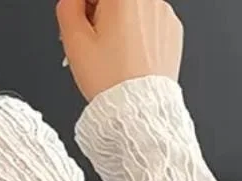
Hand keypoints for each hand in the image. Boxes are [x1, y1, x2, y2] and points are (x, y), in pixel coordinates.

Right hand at [57, 0, 183, 101]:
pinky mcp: (173, 29)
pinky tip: (130, 58)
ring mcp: (163, 13)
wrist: (139, 110)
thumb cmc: (110, 81)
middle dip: (101, 14)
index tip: (82, 21)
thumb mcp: (74, 41)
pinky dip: (138, 35)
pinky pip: (149, 24)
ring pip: (132, 9)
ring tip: (113, 55)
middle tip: (94, 42)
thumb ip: (68, 7)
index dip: (84, 6)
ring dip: (120, 24)